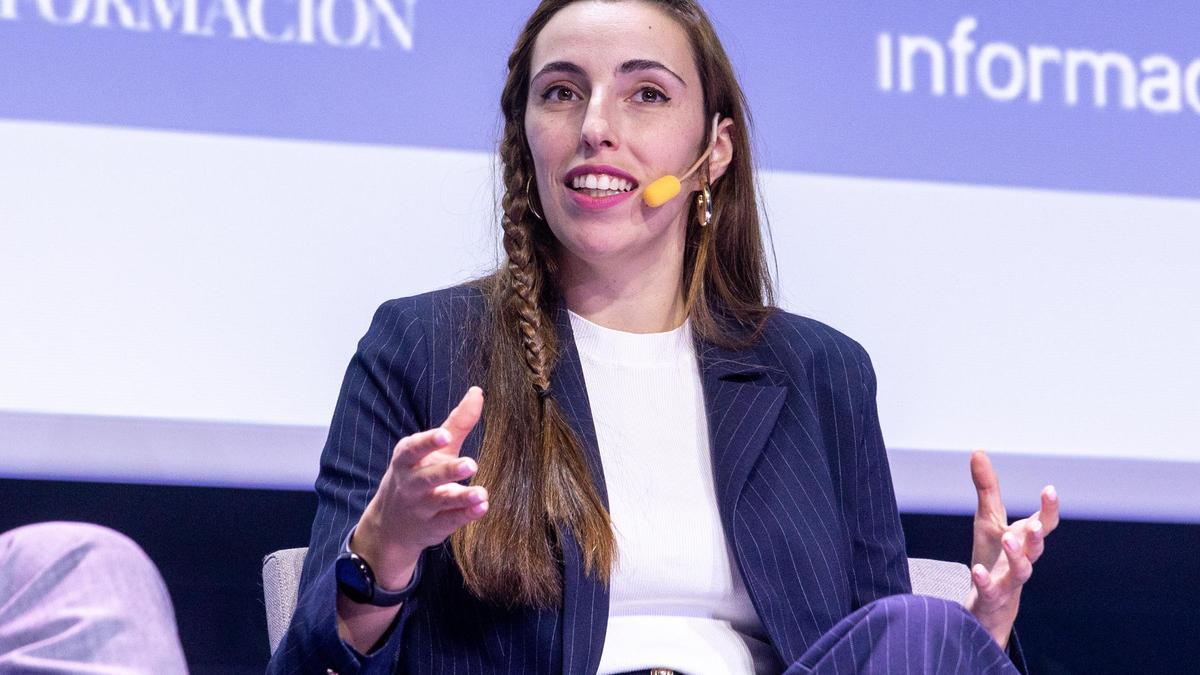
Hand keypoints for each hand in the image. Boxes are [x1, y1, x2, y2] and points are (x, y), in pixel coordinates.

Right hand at [353, 386, 487, 587]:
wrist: (391, 526)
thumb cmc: (417, 475)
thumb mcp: (433, 450)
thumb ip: (456, 423)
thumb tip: (478, 392)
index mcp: (407, 460)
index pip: (413, 448)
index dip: (428, 442)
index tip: (445, 436)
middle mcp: (411, 484)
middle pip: (428, 477)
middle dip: (448, 471)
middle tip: (471, 464)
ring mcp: (422, 507)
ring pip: (441, 501)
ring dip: (461, 497)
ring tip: (481, 493)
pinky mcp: (435, 526)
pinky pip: (451, 520)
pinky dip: (466, 514)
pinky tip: (482, 507)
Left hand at [963, 450, 1059, 648]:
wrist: (990, 601)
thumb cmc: (994, 555)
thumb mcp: (988, 518)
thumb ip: (987, 487)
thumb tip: (978, 450)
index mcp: (1024, 540)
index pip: (1044, 523)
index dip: (1049, 508)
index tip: (1049, 489)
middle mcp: (1022, 559)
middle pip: (1036, 549)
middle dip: (1037, 536)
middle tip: (1035, 524)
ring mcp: (1009, 579)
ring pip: (1021, 570)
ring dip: (1016, 556)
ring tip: (1008, 540)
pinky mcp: (992, 595)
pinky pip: (991, 590)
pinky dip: (986, 581)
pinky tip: (977, 570)